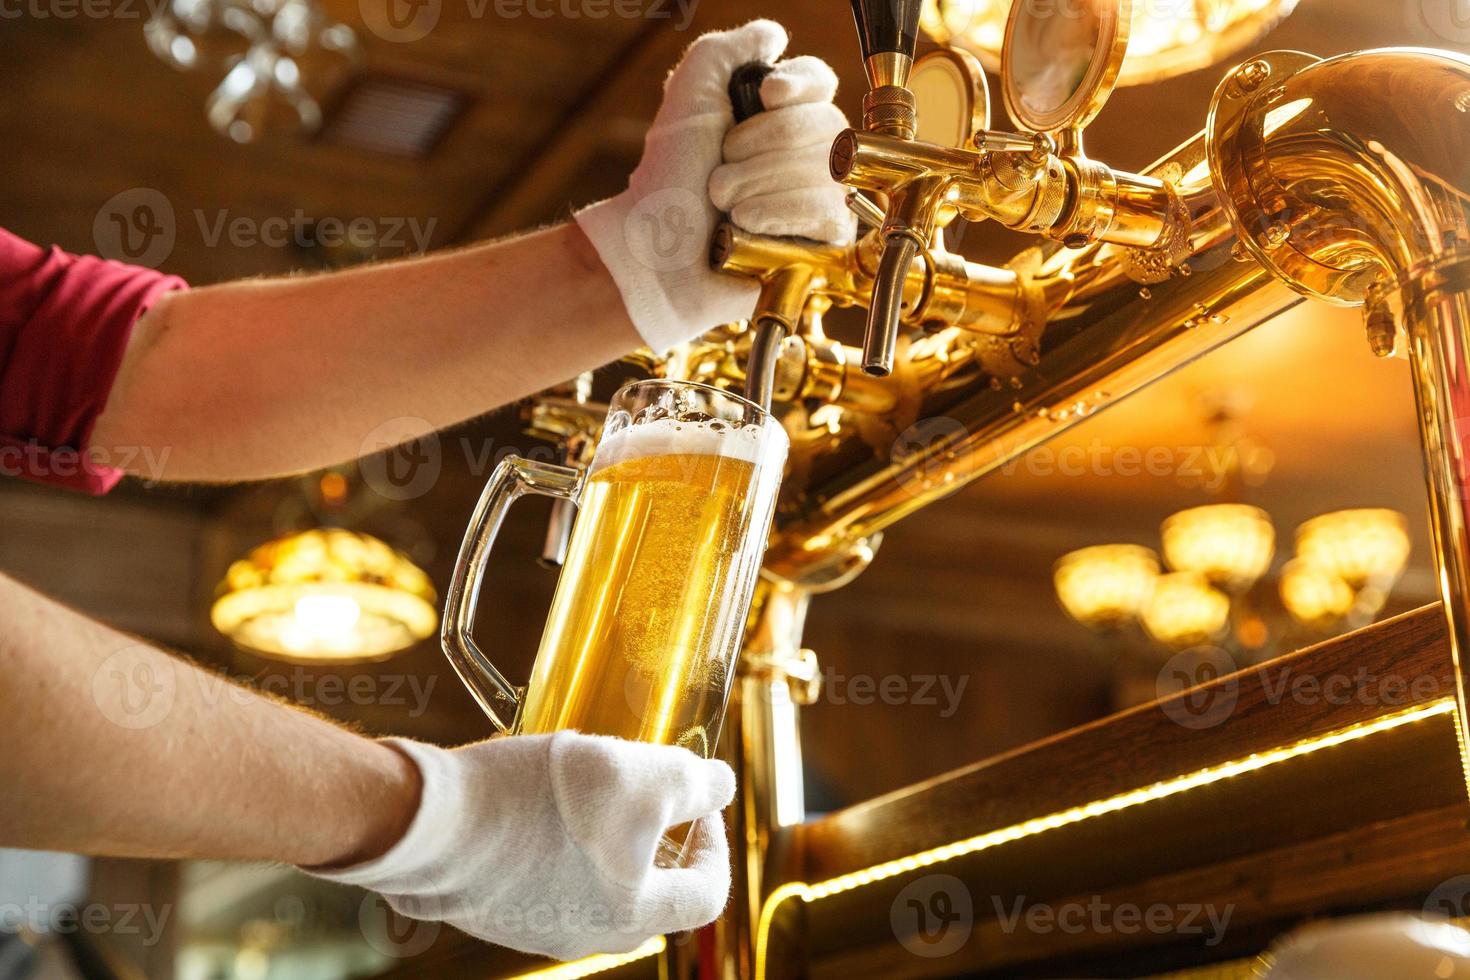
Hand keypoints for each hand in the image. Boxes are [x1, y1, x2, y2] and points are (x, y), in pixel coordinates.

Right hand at [303, 731, 735, 960]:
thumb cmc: (543, 802)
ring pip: (593, 884)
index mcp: (631, 915)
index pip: (705, 896)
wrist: (432, 821)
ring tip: (590, 786)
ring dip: (604, 838)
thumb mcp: (642, 776)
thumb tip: (720, 786)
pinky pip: (543, 876)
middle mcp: (585, 934)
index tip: (700, 804)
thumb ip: (694, 784)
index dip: (715, 845)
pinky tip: (538, 796)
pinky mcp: (492, 905)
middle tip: (648, 795)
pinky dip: (555, 841)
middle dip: (658, 843)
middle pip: (649, 896)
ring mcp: (533, 925)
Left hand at [574, 19, 854, 354]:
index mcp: (777, 115)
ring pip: (825, 170)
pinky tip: (747, 224)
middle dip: (762, 145)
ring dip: (761, 183)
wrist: (658, 249)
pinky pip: (830, 213)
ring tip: (725, 204)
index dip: (801, 85)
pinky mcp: (822, 243)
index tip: (768, 95)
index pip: (820, 82)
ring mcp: (817, 198)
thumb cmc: (668, 177)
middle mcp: (804, 153)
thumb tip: (775, 35)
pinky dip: (781, 213)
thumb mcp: (690, 92)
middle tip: (719, 169)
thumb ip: (729, 49)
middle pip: (825, 125)